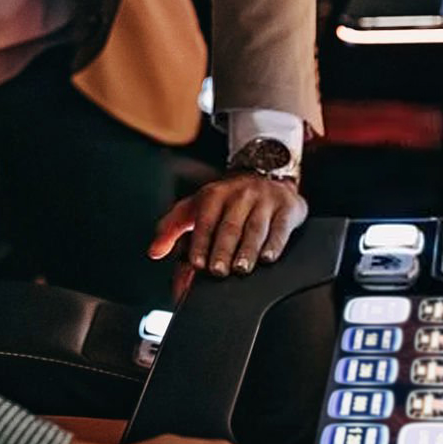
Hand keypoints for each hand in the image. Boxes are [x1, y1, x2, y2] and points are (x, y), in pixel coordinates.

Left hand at [149, 174, 307, 278]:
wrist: (266, 172)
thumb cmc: (227, 199)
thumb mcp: (196, 206)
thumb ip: (172, 228)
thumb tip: (155, 252)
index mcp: (214, 194)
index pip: (206, 221)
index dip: (201, 243)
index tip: (197, 264)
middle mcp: (240, 194)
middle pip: (230, 226)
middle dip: (223, 250)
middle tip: (218, 272)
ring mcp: (265, 200)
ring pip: (255, 228)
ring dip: (247, 250)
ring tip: (241, 269)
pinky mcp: (288, 207)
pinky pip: (281, 227)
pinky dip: (275, 244)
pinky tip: (268, 258)